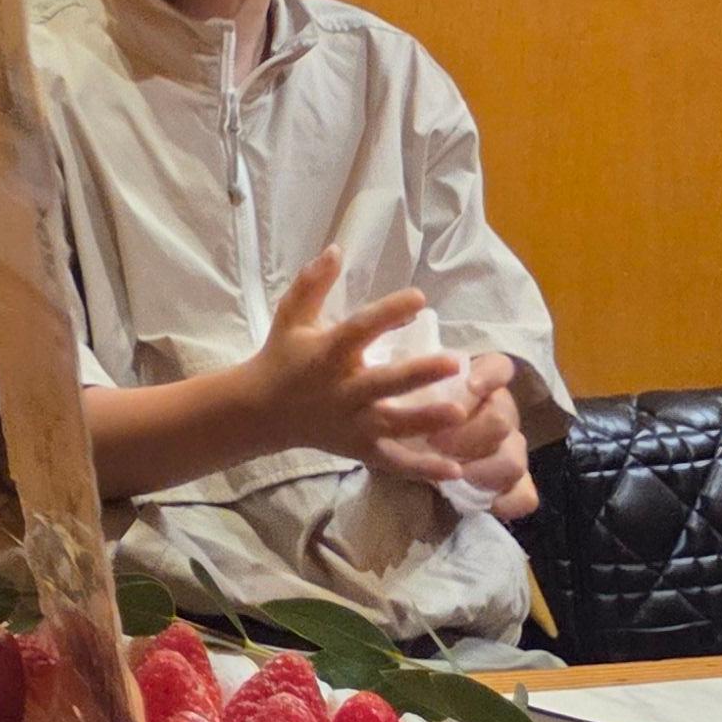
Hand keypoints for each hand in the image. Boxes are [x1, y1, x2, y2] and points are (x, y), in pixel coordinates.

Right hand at [250, 251, 463, 470]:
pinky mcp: (359, 450)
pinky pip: (393, 462)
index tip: (419, 297)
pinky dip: (422, 469)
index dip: (388, 312)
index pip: (359, 330)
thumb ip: (312, 284)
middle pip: (384, 383)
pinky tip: (454, 471)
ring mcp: (352, 424)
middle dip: (418, 373)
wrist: (261, 411)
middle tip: (454, 362)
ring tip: (460, 412)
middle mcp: (342, 391)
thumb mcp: (291, 316)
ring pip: (394, 425)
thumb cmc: (282, 357)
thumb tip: (337, 249)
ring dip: (426, 420)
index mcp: (327, 354)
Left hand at [379, 349, 535, 515]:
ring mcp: (509, 447)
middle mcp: (499, 411)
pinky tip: (485, 503)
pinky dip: (508, 501)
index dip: (489, 377)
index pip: (498, 368)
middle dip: (469, 434)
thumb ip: (404, 383)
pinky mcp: (513, 482)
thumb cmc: (405, 412)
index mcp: (479, 382)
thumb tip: (390, 375)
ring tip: (454, 475)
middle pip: (502, 419)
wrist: (406, 448)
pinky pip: (525, 495)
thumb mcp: (402, 394)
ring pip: (513, 459)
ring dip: (482, 470)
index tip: (470, 386)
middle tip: (434, 442)